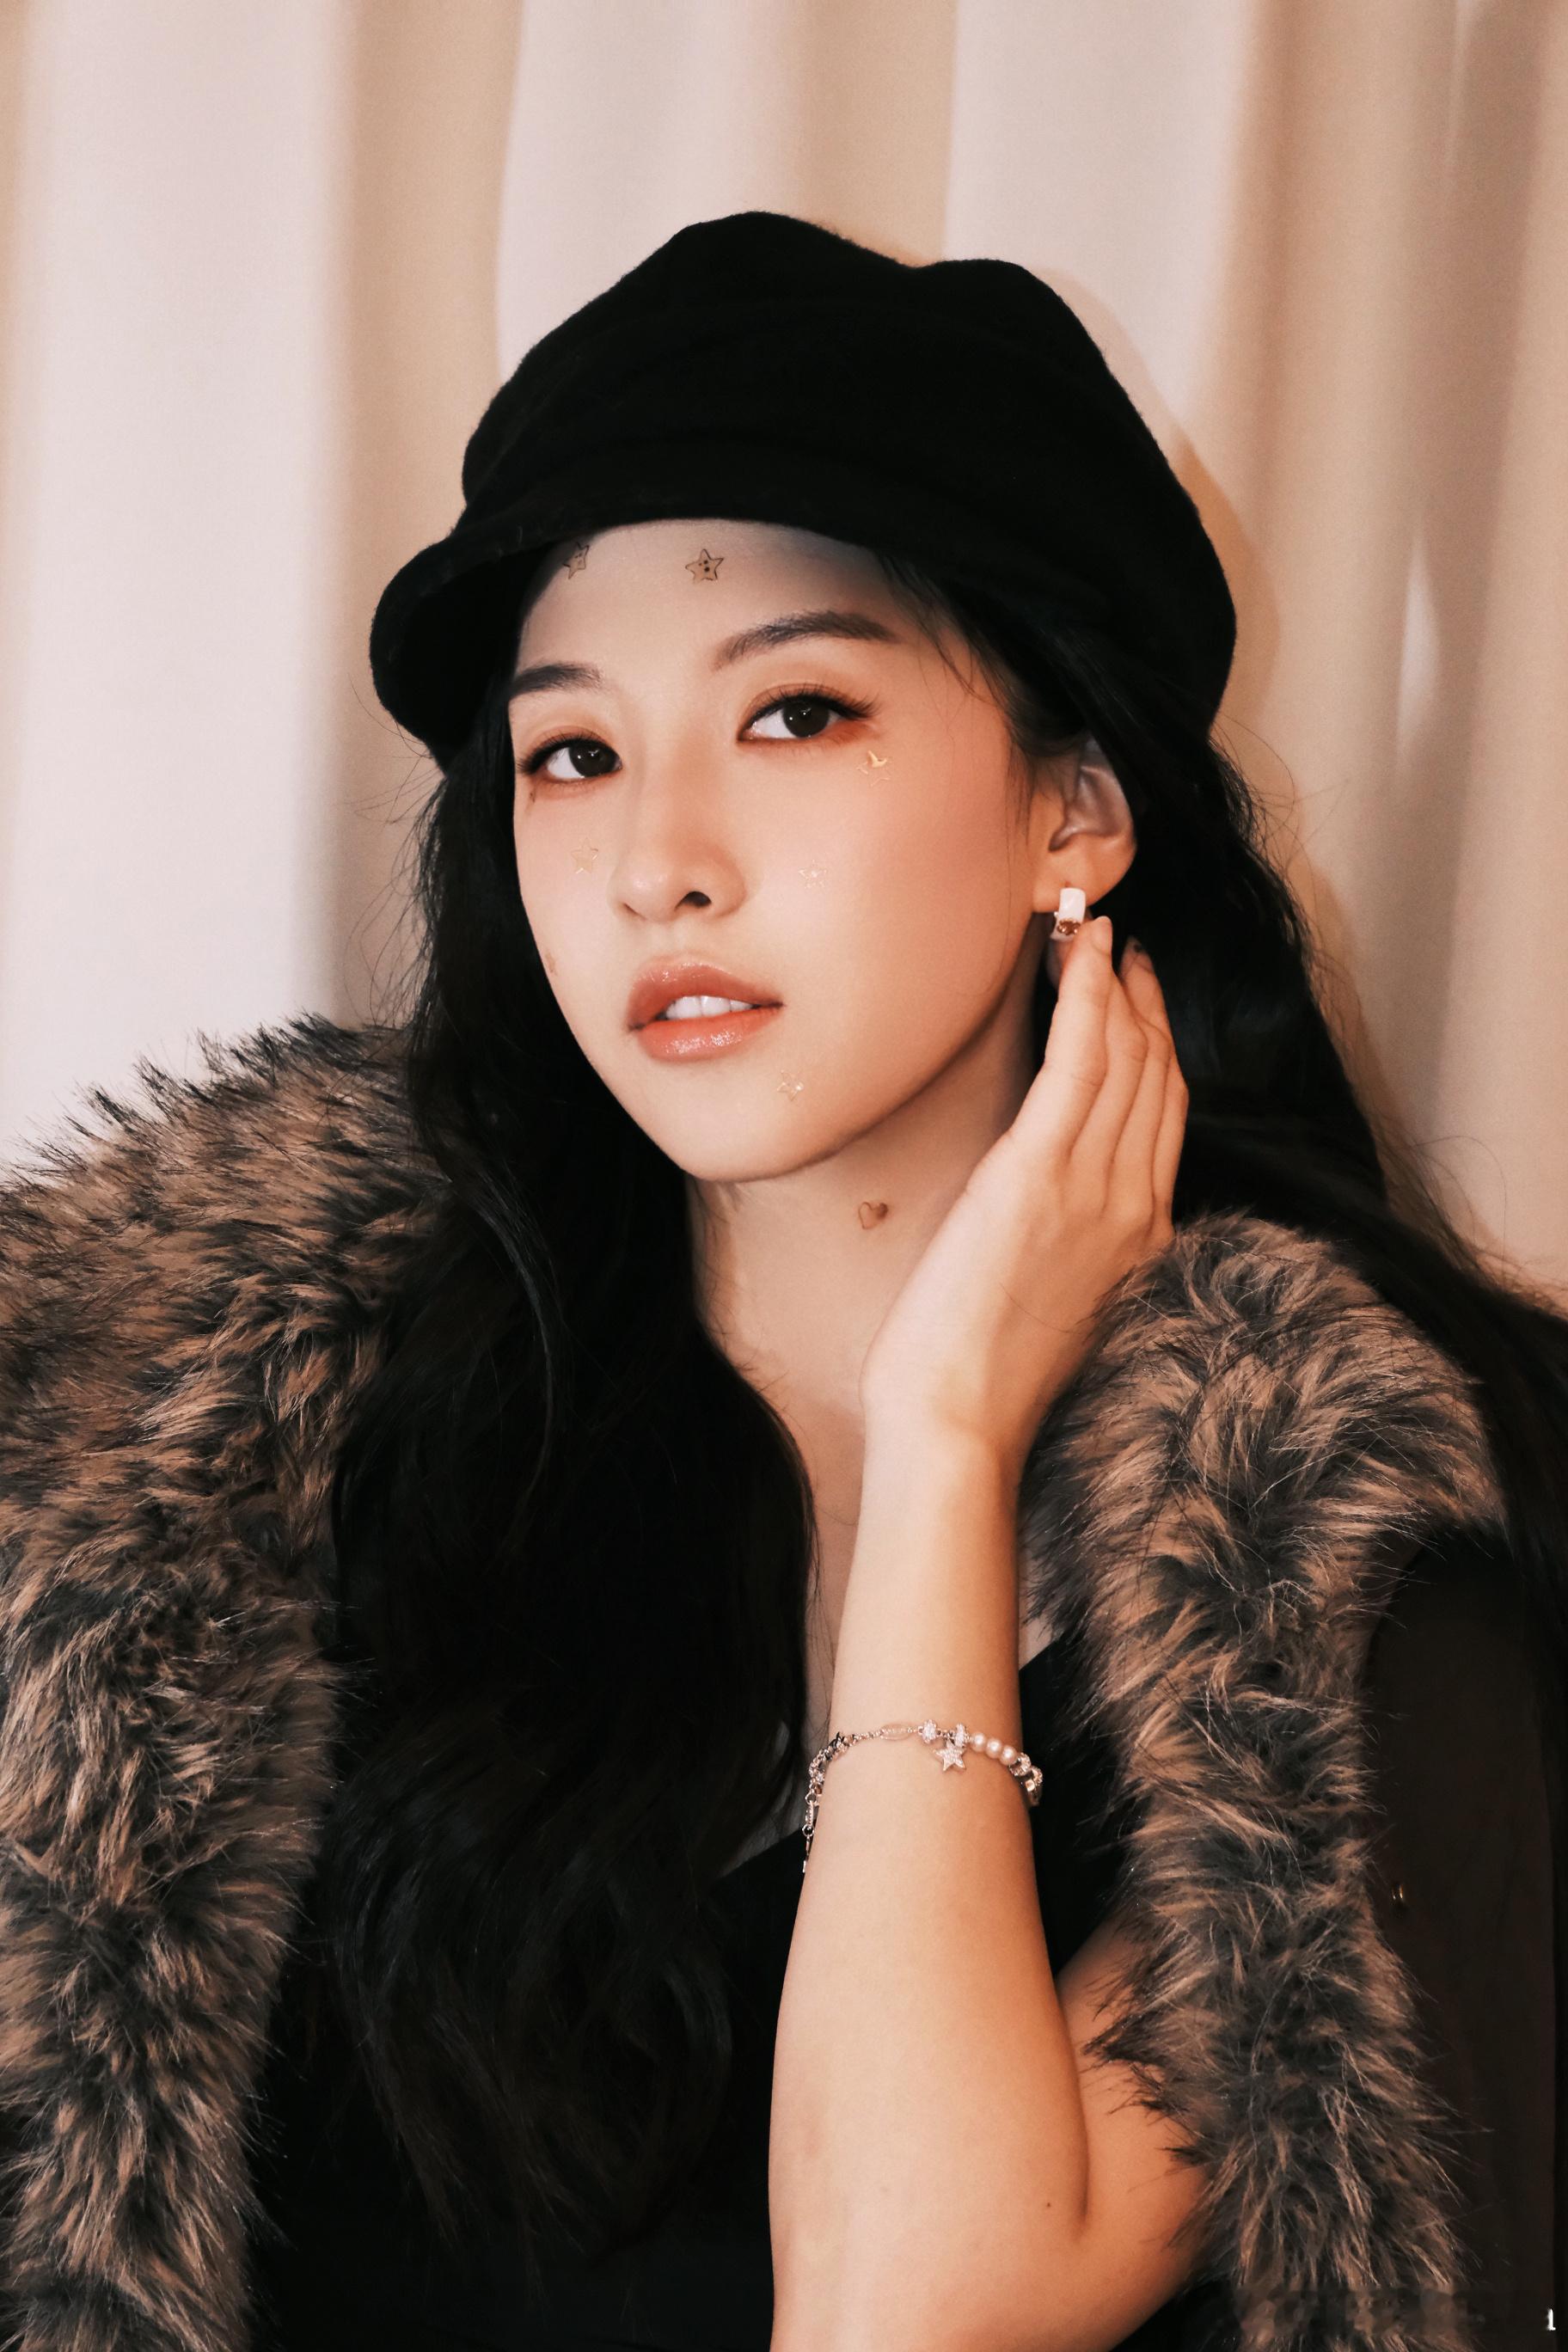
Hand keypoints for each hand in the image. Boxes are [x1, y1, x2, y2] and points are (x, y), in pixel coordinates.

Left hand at [858, 919, 1187, 1483]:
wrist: (958, 1420)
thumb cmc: (982, 1376)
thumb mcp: (1052, 1300)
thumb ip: (1072, 1242)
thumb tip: (1047, 1198)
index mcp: (1145, 1238)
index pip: (1166, 1117)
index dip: (1158, 1046)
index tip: (1139, 998)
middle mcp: (1135, 1204)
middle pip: (1159, 1076)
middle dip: (1145, 1001)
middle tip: (1123, 947)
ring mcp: (1096, 1186)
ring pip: (1129, 1057)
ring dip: (1116, 983)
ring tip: (1096, 932)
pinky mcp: (1041, 1173)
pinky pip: (1083, 1062)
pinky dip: (1090, 997)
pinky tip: (1083, 955)